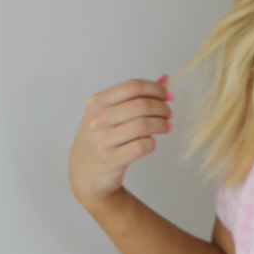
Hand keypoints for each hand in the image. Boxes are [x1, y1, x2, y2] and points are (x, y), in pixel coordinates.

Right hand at [68, 76, 173, 212]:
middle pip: (141, 105)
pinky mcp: (111, 160)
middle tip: (169, 114)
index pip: (133, 86)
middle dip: (162, 108)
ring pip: (144, 125)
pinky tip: (151, 143)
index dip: (156, 89)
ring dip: (162, 125)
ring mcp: (103, 140)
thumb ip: (135, 97)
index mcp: (97, 102)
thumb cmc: (102, 139)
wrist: (84, 174)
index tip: (168, 96)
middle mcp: (98, 119)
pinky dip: (152, 143)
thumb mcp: (110, 114)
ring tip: (167, 127)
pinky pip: (142, 147)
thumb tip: (165, 79)